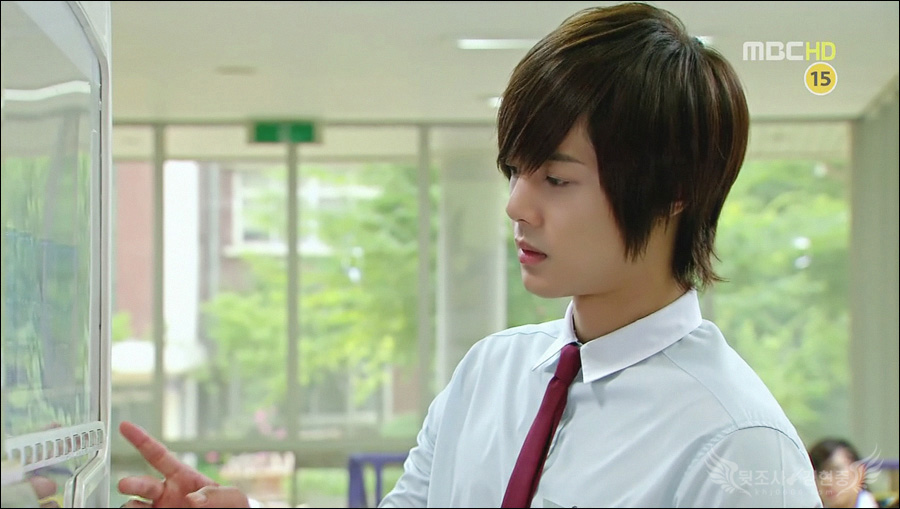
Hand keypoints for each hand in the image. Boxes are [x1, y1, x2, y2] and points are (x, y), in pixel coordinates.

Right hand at [118, 421, 249, 507]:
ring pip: (133, 505)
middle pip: (141, 484)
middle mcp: (165, 493)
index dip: (141, 440)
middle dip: (131, 483)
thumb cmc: (230, 508)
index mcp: (182, 477)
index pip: (158, 455)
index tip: (125, 426)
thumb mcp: (231, 497)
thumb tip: (193, 500)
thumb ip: (216, 495)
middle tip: (124, 485)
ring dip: (131, 505)